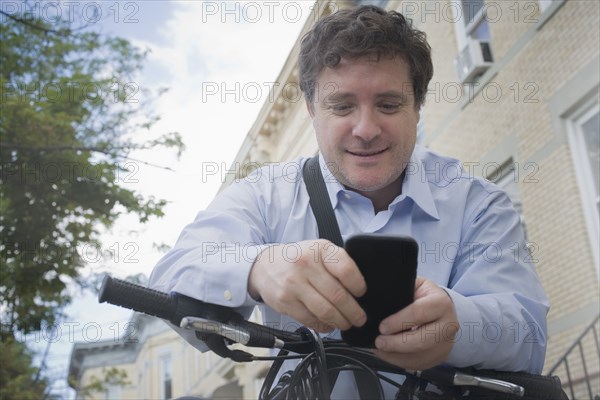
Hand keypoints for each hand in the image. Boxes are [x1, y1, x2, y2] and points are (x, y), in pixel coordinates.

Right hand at [248, 239, 366, 331]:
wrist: (265, 265)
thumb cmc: (298, 258)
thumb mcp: (319, 250)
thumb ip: (338, 264)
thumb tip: (359, 289)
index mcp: (320, 249)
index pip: (346, 270)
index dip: (358, 286)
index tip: (361, 294)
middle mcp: (306, 265)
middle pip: (338, 295)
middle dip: (353, 312)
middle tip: (359, 318)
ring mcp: (294, 284)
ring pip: (325, 311)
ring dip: (340, 322)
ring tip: (346, 323)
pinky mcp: (285, 301)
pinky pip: (310, 319)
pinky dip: (323, 326)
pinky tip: (328, 324)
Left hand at [374, 277, 457, 369]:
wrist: (442, 308)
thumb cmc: (424, 295)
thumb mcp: (415, 285)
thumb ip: (400, 292)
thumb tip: (378, 303)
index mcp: (441, 303)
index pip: (419, 313)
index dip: (398, 321)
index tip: (382, 326)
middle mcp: (449, 324)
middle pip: (422, 340)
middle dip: (396, 343)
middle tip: (379, 341)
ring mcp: (447, 343)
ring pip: (420, 356)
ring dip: (395, 355)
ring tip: (379, 349)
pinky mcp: (441, 356)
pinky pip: (419, 364)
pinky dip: (400, 361)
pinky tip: (388, 354)